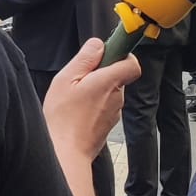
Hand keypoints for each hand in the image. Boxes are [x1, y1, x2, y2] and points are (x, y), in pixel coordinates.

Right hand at [40, 38, 141, 162]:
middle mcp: (117, 97)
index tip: (105, 53)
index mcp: (109, 82)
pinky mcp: (108, 124)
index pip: (132, 63)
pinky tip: (77, 110)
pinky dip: (94, 104)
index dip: (121, 54)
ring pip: (110, 92)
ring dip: (96, 90)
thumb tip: (98, 44)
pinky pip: (105, 106)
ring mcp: (114, 113)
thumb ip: (85, 59)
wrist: (66, 152)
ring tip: (74, 97)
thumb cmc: (64, 118)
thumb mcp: (66, 79)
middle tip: (79, 78)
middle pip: (117, 76)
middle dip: (101, 73)